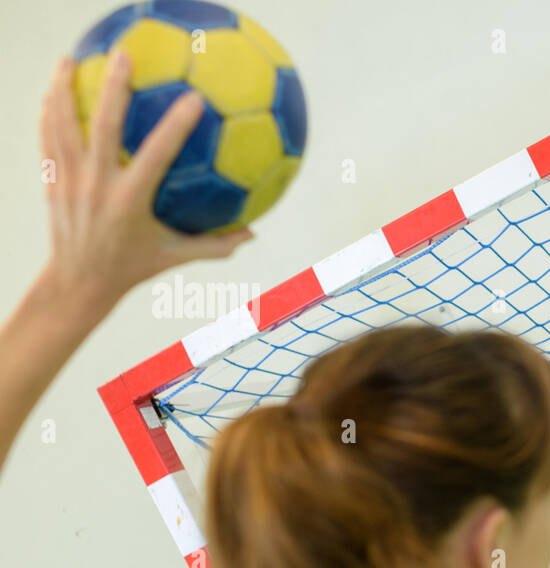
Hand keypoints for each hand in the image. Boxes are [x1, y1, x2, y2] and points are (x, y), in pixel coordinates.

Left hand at [38, 52, 251, 319]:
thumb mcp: (175, 258)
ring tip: (72, 58)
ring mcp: (70, 180)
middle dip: (114, 88)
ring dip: (65, 88)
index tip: (194, 98)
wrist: (79, 282)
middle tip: (126, 55)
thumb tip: (253, 233)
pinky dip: (49, 111)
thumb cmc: (132, 268)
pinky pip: (48, 137)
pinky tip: (53, 90)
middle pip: (103, 127)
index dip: (175, 125)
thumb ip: (215, 245)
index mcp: (130, 201)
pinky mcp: (52, 179)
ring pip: (64, 124)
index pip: (156, 155)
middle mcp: (97, 185)